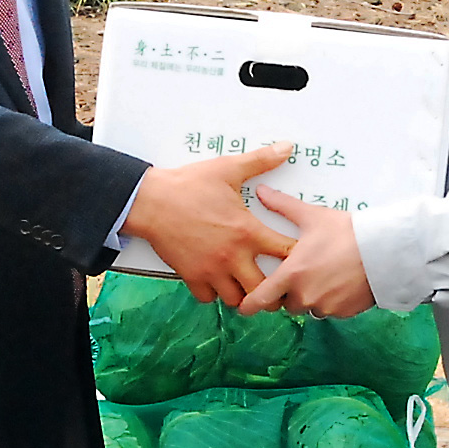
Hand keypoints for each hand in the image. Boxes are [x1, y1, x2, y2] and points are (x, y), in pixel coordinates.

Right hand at [121, 143, 295, 304]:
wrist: (151, 200)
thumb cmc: (189, 185)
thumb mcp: (228, 168)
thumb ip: (261, 160)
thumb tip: (287, 147)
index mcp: (247, 231)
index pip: (286, 254)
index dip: (297, 258)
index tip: (297, 257)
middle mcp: (232, 256)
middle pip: (264, 289)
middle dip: (273, 289)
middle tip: (275, 283)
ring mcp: (211, 269)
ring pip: (236, 300)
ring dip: (243, 294)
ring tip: (245, 283)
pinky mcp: (191, 276)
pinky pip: (208, 298)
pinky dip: (214, 294)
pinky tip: (217, 281)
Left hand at [238, 188, 374, 319]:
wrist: (384, 250)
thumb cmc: (347, 232)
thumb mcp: (313, 217)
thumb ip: (283, 207)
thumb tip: (262, 191)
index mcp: (291, 275)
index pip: (260, 299)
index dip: (250, 304)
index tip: (244, 305)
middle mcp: (304, 295)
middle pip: (285, 303)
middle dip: (288, 293)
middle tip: (298, 275)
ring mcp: (325, 306)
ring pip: (307, 308)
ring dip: (308, 298)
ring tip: (320, 277)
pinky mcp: (343, 312)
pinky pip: (328, 311)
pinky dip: (329, 301)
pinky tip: (337, 283)